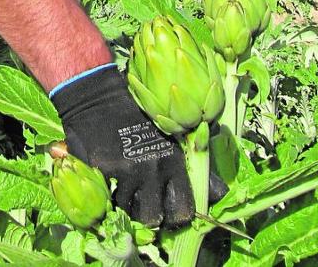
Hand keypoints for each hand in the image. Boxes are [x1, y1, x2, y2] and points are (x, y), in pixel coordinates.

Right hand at [52, 65, 223, 228]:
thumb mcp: (169, 135)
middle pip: (160, 217)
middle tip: (148, 209)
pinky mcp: (107, 170)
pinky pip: (113, 201)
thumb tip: (218, 194)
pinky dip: (113, 200)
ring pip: (135, 213)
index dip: (178, 216)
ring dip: (132, 210)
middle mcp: (155, 168)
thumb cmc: (136, 117)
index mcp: (174, 160)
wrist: (99, 99)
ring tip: (129, 199)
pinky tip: (113, 187)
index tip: (170, 213)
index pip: (185, 209)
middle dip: (155, 217)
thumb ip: (191, 163)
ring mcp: (130, 170)